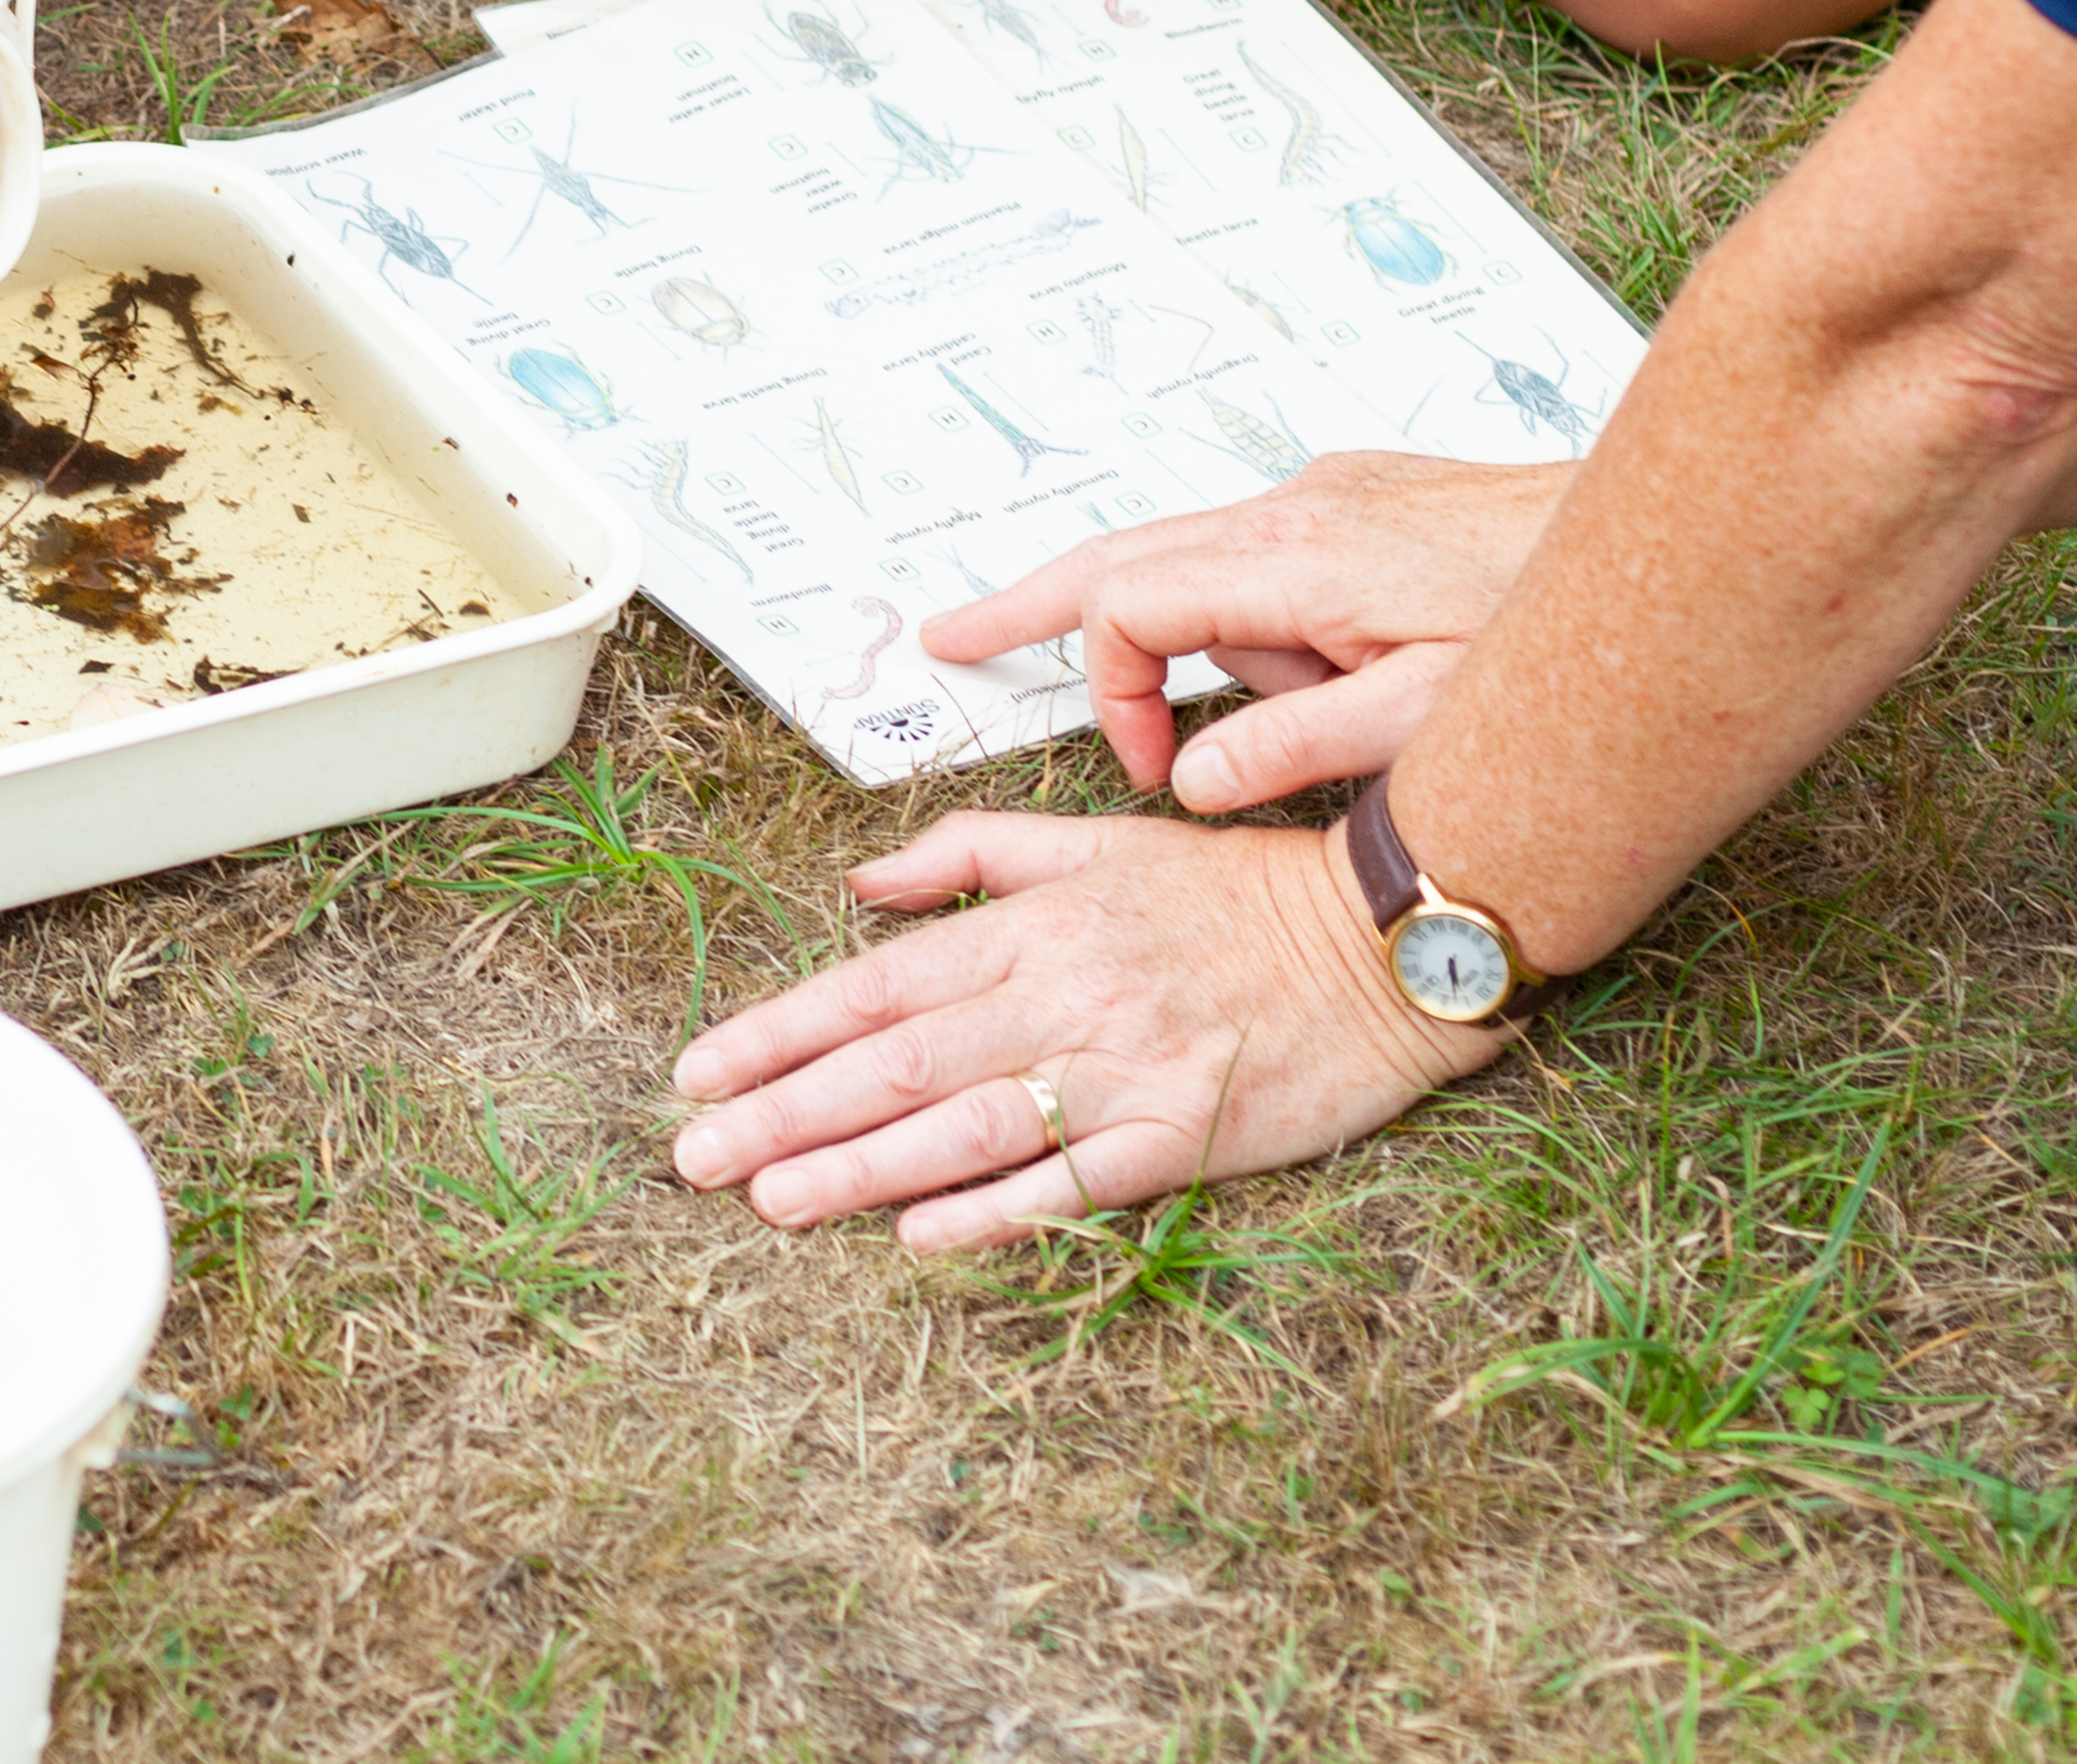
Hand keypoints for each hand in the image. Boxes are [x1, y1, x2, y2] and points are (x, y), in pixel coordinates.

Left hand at [667, 809, 1499, 1251]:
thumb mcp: (1095, 839)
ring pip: (962, 1126)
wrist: (1381, 937)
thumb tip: (858, 879)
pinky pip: (1071, 1181)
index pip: (873, 984)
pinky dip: (993, 1210)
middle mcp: (1059, 993)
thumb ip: (970, 851)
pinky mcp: (1182, 1135)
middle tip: (695, 1155)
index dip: (777, 1029)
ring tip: (770, 1199)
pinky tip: (918, 1237)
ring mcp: (1120, 1069)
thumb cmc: (1234, 891)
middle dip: (784, 1110)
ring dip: (857, 1168)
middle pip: (896, 1062)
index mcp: (1030, 923)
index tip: (698, 1069)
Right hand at [923, 451, 1571, 810]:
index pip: (1128, 611)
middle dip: (1026, 601)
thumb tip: (1186, 789)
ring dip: (1186, 638)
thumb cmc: (1559, 625)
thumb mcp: (1429, 715)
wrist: (1666, 530)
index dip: (1115, 700)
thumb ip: (1297, 750)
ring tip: (1253, 698)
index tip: (1156, 778)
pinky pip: (1259, 559)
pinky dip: (1241, 615)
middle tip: (944, 638)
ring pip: (1195, 561)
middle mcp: (1291, 510)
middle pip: (1118, 553)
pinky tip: (1319, 671)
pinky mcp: (1363, 502)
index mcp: (1290, 560)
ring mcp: (1325, 498)